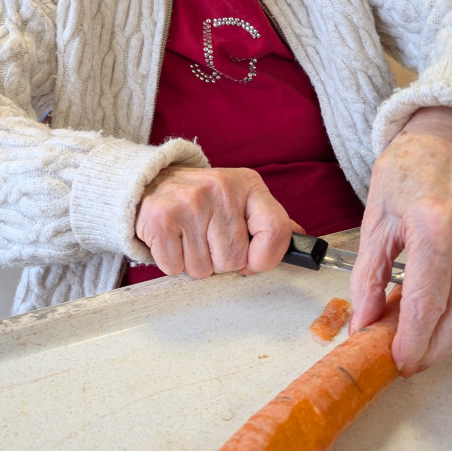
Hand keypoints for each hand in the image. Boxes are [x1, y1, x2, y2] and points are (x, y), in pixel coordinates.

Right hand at [135, 165, 292, 277]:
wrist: (150, 181)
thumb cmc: (201, 197)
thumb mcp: (239, 198)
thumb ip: (268, 220)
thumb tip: (301, 241)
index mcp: (247, 184)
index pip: (276, 230)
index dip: (266, 258)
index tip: (252, 262)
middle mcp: (220, 189)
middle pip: (234, 260)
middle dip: (221, 261)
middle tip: (207, 239)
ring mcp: (189, 202)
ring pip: (204, 269)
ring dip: (195, 263)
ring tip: (188, 237)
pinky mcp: (161, 219)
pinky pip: (176, 267)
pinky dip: (172, 262)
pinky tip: (172, 240)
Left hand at [350, 107, 451, 375]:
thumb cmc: (410, 173)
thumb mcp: (375, 218)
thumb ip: (367, 276)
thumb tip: (363, 325)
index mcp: (436, 223)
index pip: (428, 304)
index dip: (413, 342)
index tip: (401, 361)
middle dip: (436, 350)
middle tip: (415, 358)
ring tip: (438, 342)